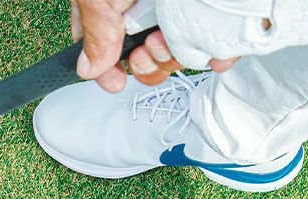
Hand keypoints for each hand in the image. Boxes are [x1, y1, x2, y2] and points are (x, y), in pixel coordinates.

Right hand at [71, 0, 239, 92]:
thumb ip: (93, 29)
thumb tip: (89, 68)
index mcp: (114, 8)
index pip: (104, 49)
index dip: (108, 72)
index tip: (115, 82)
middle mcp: (146, 11)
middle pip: (144, 59)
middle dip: (145, 68)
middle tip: (144, 52)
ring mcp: (179, 11)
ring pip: (176, 54)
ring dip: (171, 58)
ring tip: (166, 37)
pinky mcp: (209, 11)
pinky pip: (216, 42)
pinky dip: (218, 55)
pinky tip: (216, 56)